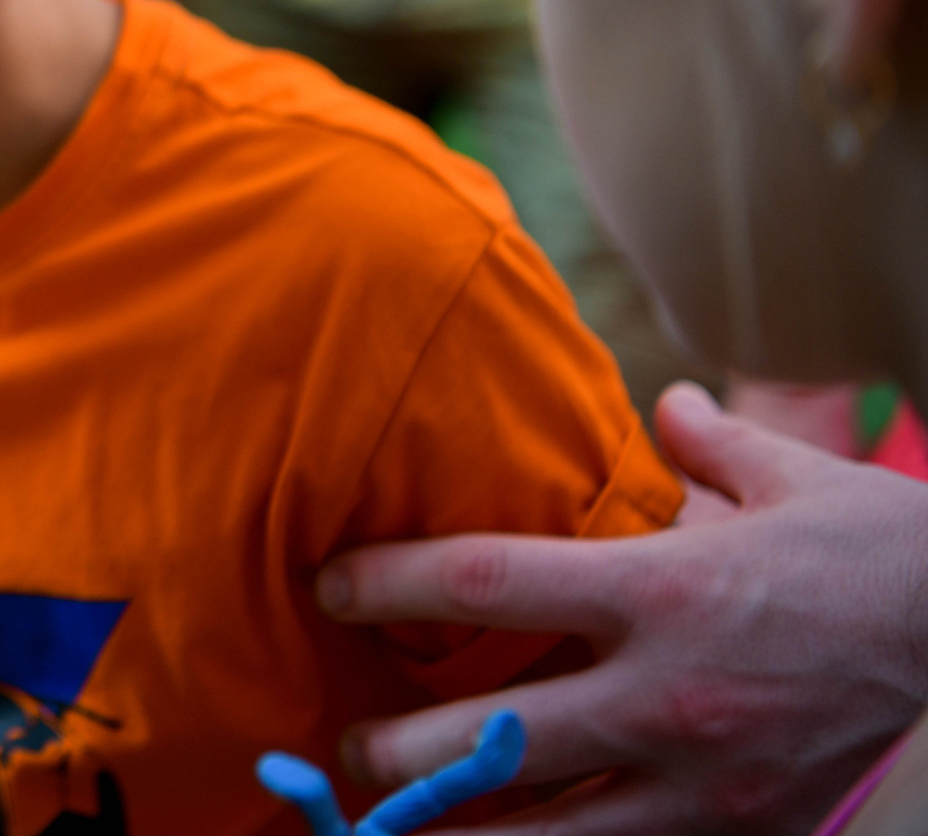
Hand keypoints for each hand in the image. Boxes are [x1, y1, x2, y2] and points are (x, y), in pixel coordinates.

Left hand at [318, 383, 927, 834]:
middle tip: (340, 746)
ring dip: (451, 834)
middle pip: (482, 739)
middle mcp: (669, 693)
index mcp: (661, 586)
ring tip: (392, 829)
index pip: (480, 583)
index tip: (325, 587)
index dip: (382, 586)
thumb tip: (659, 402)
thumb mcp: (783, 472)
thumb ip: (698, 439)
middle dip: (390, 752)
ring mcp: (703, 782)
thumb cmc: (868, 548)